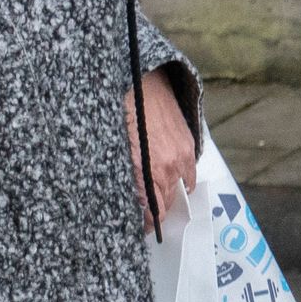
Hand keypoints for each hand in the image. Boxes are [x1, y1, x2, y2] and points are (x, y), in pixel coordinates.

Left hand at [128, 68, 195, 224]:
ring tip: (155, 193)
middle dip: (155, 209)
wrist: (139, 73)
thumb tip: (131, 199)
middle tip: (142, 212)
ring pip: (180, 187)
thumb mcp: (111, 145)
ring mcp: (182, 154)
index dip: (147, 223)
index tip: (139, 228)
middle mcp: (169, 165)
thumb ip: (123, 175)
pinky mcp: (188, 141)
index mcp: (148, 169)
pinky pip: (188, 170)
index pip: (155, 212)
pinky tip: (167, 172)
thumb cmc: (118, 107)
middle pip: (168, 202)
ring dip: (168, 192)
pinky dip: (179, 176)